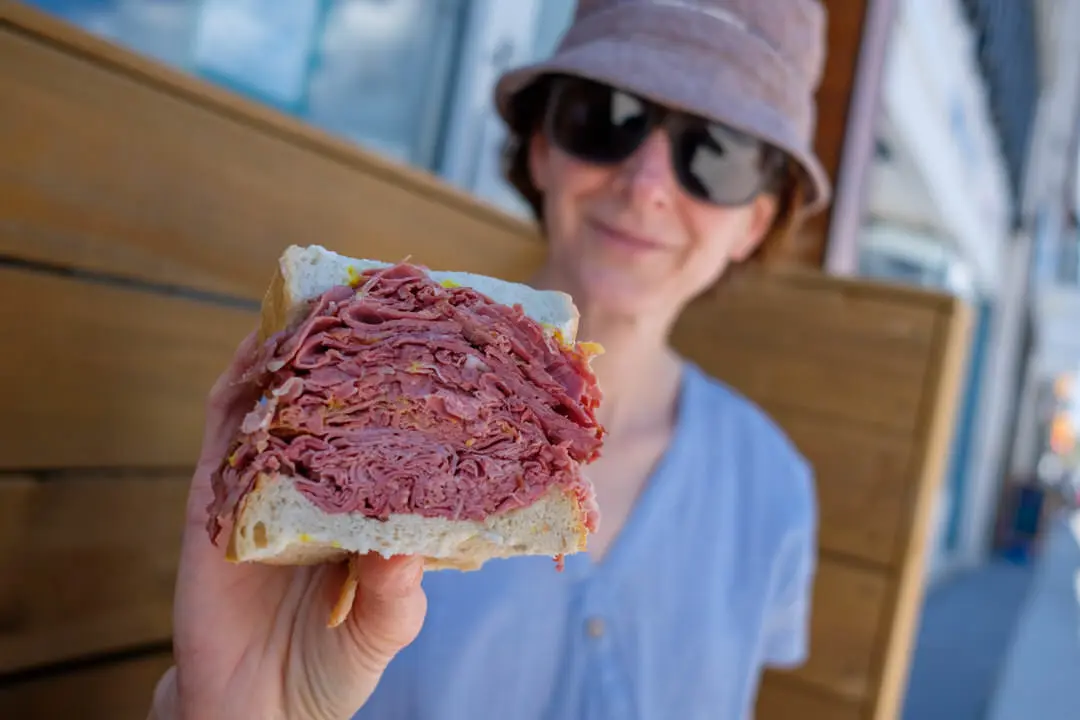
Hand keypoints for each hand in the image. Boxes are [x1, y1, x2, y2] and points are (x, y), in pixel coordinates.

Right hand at [154, 331, 426, 719]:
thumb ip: (400, 589)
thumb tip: (405, 543)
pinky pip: (222, 434)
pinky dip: (237, 388)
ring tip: (320, 302)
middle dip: (350, 351)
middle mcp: (314, 485)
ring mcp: (262, 488)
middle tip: (380, 296)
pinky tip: (256, 351)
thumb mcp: (390, 624)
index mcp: (362, 504)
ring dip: (292, 351)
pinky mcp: (213, 504)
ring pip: (275, 402)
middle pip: (330, 402)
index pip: (385, 429)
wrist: (262, 712)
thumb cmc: (335, 664)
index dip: (404, 384)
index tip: (435, 336)